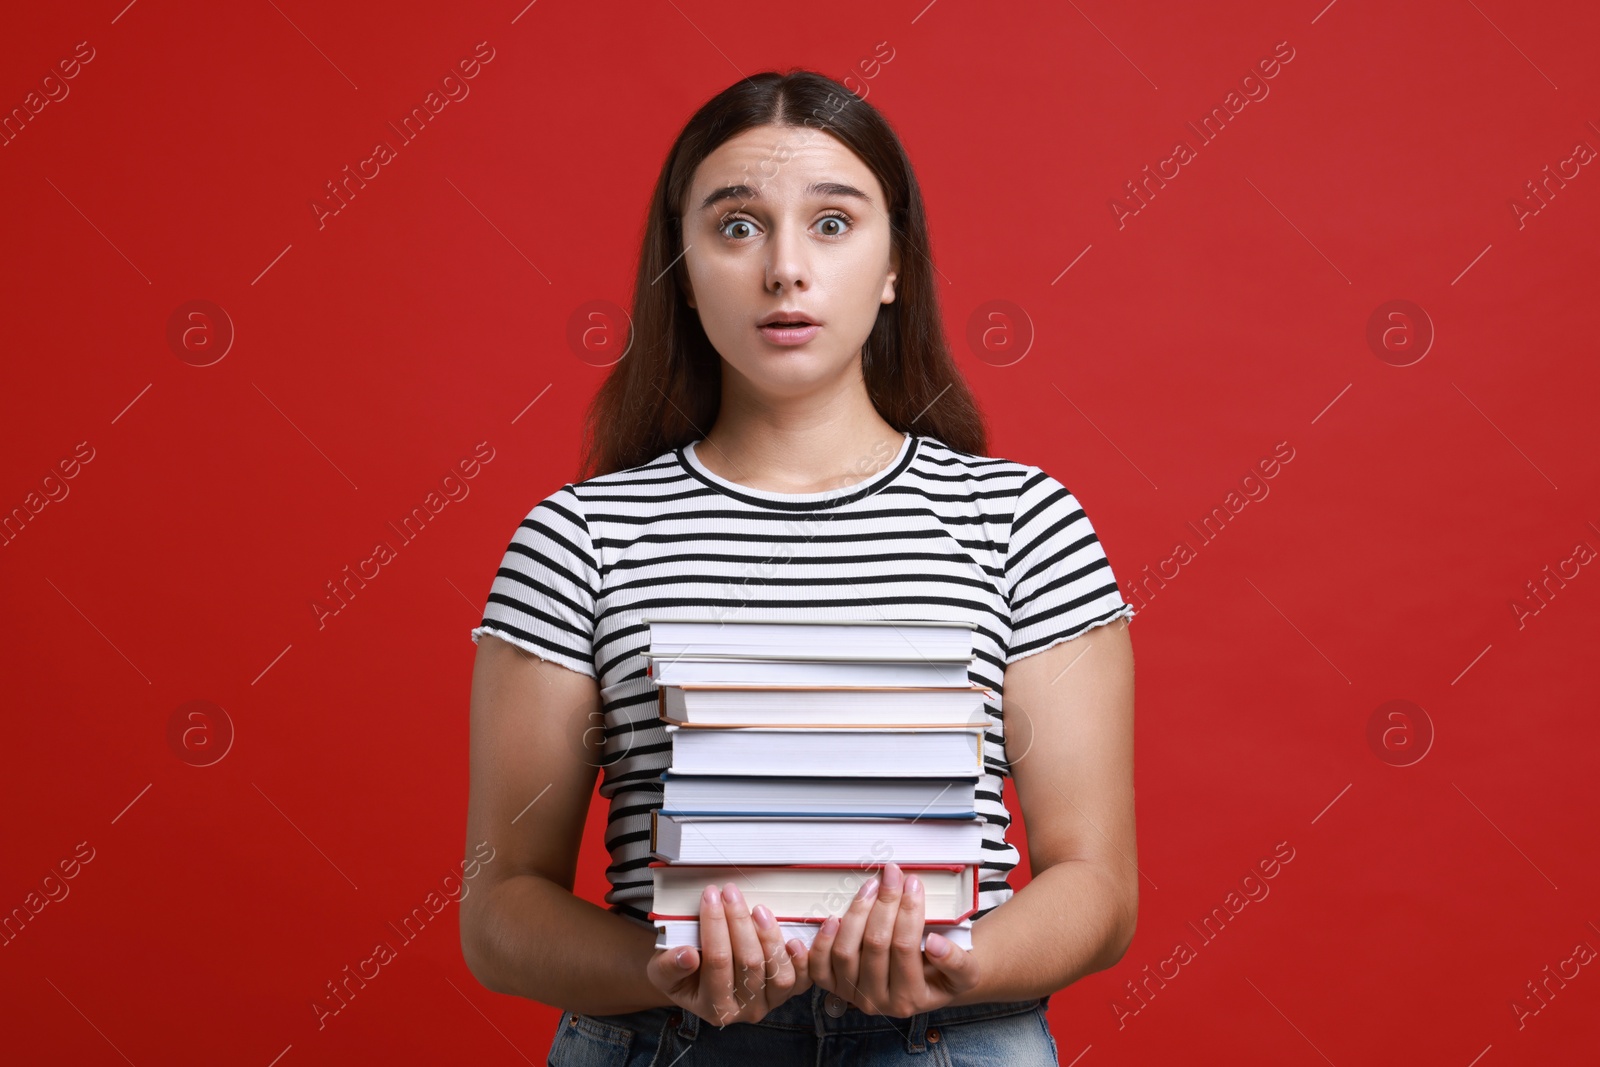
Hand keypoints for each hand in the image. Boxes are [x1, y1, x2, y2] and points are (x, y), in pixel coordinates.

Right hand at [647, 882, 813, 1025]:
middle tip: (730, 892)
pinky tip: (794, 936)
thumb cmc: (682, 971)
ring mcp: (770, 1002)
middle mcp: (745, 1010)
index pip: (717, 961)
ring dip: (770, 937)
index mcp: (714, 1007)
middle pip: (750, 963)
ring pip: (779, 973)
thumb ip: (670, 966)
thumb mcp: (662, 971)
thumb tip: (687, 955)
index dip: (714, 926)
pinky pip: (803, 979)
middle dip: (739, 922)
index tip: (710, 895)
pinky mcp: (789, 992)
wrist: (701, 981)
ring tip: (758, 908)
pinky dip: (801, 959)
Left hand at [808, 861, 979, 1016]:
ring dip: (857, 913)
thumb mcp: (965, 973)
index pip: (905, 947)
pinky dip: (822, 941)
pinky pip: (820, 966)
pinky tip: (832, 917)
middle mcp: (879, 1002)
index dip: (909, 911)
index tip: (913, 882)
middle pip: (874, 944)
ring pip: (846, 952)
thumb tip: (935, 943)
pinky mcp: (834, 987)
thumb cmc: (942, 974)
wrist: (924, 986)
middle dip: (885, 903)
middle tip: (892, 875)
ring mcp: (853, 995)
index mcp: (911, 999)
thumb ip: (956, 961)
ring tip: (871, 887)